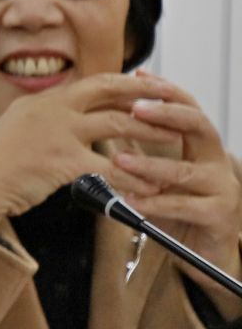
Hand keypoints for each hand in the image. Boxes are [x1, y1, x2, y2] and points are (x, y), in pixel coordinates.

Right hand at [0, 74, 159, 228]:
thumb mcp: (16, 130)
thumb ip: (44, 121)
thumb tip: (72, 123)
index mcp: (40, 100)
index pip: (91, 82)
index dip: (123, 83)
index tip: (145, 87)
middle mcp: (50, 109)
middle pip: (109, 90)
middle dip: (146, 94)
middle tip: (172, 101)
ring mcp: (56, 133)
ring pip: (117, 125)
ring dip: (150, 133)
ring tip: (172, 140)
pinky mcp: (61, 161)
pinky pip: (110, 167)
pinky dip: (134, 177)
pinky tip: (149, 185)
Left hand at [111, 73, 241, 278]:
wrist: (204, 253)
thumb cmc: (178, 209)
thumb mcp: (158, 175)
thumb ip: (141, 150)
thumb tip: (107, 120)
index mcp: (200, 147)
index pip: (187, 108)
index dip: (166, 91)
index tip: (139, 75)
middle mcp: (215, 162)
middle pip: (199, 126)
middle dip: (167, 114)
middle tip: (135, 109)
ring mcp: (221, 188)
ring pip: (185, 170)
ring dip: (149, 164)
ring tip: (119, 161)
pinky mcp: (218, 215)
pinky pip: (185, 206)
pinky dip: (157, 203)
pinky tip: (134, 201)